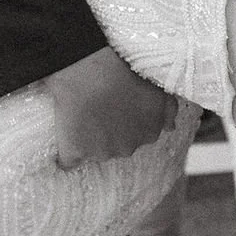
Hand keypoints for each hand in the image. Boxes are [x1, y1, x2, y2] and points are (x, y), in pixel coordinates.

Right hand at [46, 45, 172, 166]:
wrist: (92, 73)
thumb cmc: (125, 73)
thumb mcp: (158, 89)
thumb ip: (169, 110)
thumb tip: (171, 128)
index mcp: (149, 132)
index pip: (140, 135)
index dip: (126, 119)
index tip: (117, 105)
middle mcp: (128, 148)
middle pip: (118, 145)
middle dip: (110, 131)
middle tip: (99, 106)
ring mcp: (101, 153)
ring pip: (95, 152)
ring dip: (88, 138)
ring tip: (80, 113)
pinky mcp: (75, 153)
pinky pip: (68, 162)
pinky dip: (66, 156)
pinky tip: (64, 142)